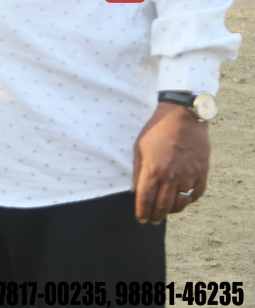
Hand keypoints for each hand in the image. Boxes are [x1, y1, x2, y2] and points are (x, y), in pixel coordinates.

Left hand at [132, 102, 209, 223]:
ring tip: (166, 211)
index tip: (141, 219)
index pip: (146, 199)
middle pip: (163, 205)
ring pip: (181, 202)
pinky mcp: (202, 172)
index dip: (142, 212)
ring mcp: (189, 175)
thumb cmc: (157, 130)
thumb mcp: (139, 147)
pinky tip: (183, 200)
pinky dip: (189, 200)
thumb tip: (134, 191)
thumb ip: (138, 171)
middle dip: (156, 216)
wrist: (182, 116)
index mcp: (153, 170)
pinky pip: (196, 194)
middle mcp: (171, 176)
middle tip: (153, 221)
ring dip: (172, 210)